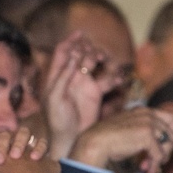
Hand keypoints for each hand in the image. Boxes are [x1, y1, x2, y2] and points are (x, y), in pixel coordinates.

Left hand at [41, 31, 118, 158]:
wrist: (69, 138)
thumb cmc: (57, 120)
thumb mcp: (55, 98)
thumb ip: (63, 77)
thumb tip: (72, 57)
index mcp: (56, 76)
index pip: (62, 52)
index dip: (70, 41)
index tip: (80, 34)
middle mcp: (70, 76)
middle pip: (79, 54)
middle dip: (86, 49)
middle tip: (92, 51)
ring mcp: (83, 83)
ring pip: (93, 63)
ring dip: (98, 57)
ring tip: (102, 59)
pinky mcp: (95, 92)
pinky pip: (106, 79)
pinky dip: (113, 76)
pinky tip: (117, 77)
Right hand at [69, 107, 172, 172]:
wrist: (96, 142)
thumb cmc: (107, 139)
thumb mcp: (127, 129)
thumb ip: (142, 131)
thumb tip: (156, 145)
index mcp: (142, 110)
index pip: (168, 117)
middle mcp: (147, 114)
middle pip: (171, 131)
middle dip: (168, 148)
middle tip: (163, 161)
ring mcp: (148, 124)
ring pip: (166, 144)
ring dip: (160, 160)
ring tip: (149, 169)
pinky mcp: (147, 136)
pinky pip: (158, 155)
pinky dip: (155, 166)